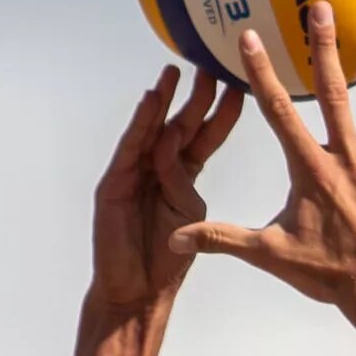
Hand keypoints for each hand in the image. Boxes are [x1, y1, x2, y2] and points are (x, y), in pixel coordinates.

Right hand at [89, 67, 245, 318]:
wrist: (134, 294)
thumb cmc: (164, 263)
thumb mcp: (189, 220)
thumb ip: (187, 189)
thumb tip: (189, 159)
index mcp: (181, 179)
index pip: (206, 137)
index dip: (223, 113)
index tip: (242, 84)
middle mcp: (156, 170)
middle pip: (180, 125)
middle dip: (196, 95)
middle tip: (212, 61)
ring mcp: (132, 175)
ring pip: (154, 131)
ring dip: (166, 100)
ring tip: (177, 71)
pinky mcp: (113, 186)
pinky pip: (131, 150)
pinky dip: (141, 125)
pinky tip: (151, 101)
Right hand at [173, 1, 355, 322]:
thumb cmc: (328, 275)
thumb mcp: (270, 254)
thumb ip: (222, 240)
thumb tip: (177, 238)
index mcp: (312, 169)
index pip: (279, 112)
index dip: (262, 73)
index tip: (250, 36)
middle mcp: (348, 160)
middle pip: (335, 95)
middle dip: (325, 50)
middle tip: (322, 10)